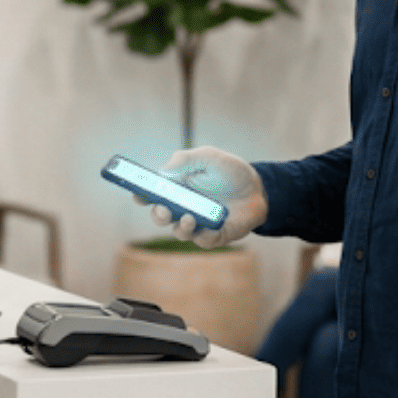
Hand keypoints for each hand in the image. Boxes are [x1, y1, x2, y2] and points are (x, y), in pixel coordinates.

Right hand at [144, 146, 266, 248]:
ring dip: (181, 227)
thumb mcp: (208, 157)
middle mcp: (183, 208)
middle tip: (163, 210)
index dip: (141, 196)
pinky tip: (206, 227)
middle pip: (160, 217)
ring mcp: (198, 223)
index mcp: (176, 189)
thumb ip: (185, 159)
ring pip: (180, 232)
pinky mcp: (214, 235)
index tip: (138, 195)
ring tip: (190, 217)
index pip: (152, 195)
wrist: (258, 188)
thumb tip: (164, 171)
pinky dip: (202, 235)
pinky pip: (202, 240)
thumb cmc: (230, 172)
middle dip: (158, 215)